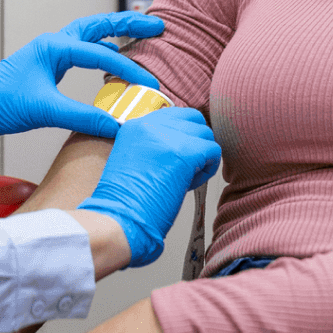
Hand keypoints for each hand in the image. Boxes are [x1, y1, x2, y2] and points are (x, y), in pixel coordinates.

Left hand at [0, 12, 165, 162]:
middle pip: (99, 26)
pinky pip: (83, 51)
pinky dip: (102, 51)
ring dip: (116, 33)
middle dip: (129, 25)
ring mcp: (50, 53)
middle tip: (157, 26)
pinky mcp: (48, 66)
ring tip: (141, 35)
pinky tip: (111, 63)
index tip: (149, 83)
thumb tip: (117, 126)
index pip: (102, 54)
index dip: (129, 69)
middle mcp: (54, 44)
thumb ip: (84, 117)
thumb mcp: (45, 111)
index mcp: (55, 47)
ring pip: (91, 35)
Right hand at [77, 107, 220, 265]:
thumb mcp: (131, 159)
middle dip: (196, 141)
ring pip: (206, 134)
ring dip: (202, 156)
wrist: (118, 218)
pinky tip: (191, 183)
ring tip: (186, 178)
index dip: (183, 134)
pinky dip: (209, 169)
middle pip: (193, 119)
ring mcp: (168, 137)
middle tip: (186, 166)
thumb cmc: (124, 202)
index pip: (174, 113)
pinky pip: (213, 151)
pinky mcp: (184, 153)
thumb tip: (182, 144)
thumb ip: (153, 145)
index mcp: (136, 125)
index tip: (179, 155)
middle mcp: (151, 124)